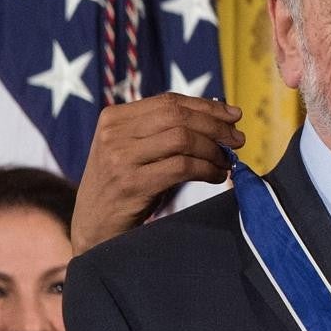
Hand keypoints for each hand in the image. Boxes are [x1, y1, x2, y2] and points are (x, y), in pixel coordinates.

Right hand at [73, 93, 243, 253]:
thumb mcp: (135, 152)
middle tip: (238, 140)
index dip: (206, 106)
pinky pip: (182, 167)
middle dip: (215, 126)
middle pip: (178, 116)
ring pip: (182, 139)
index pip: (169, 101)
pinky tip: (216, 176)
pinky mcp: (131, 183)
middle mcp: (114, 133)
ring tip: (226, 162)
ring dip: (213, 150)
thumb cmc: (124, 188)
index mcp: (114, 117)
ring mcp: (120, 157)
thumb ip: (165, 132)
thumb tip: (220, 117)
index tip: (233, 116)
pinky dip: (207, 169)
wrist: (92, 229)